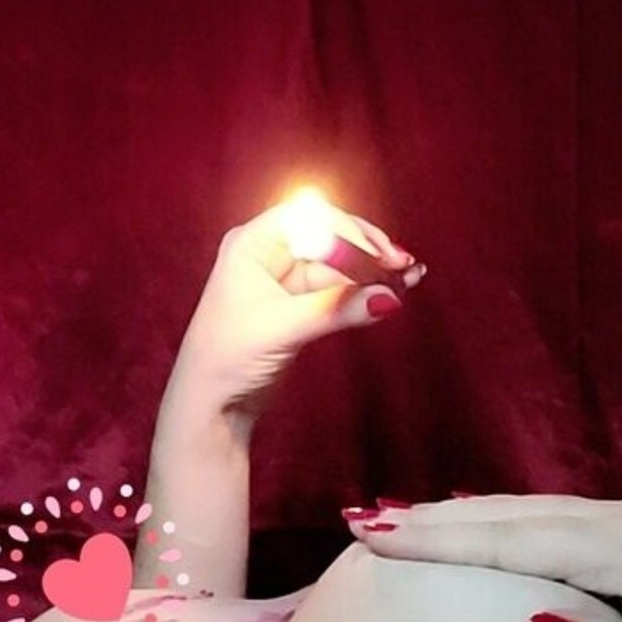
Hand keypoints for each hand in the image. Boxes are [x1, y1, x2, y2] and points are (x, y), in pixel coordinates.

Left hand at [175, 200, 424, 419]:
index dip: (347, 231)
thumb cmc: (226, 359)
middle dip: (368, 250)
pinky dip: (366, 291)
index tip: (380, 254)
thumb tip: (387, 298)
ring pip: (340, 265)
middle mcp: (268, 253)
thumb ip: (334, 310)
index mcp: (251, 244)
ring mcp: (285, 278)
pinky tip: (395, 292)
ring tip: (410, 280)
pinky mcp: (300, 304)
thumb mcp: (281, 329)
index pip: (308, 217)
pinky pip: (340, 289)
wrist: (211, 405)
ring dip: (374, 272)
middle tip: (403, 268)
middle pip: (330, 237)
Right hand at [347, 494, 621, 621]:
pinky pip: (551, 515)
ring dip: (465, 516)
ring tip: (405, 518)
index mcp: (621, 548)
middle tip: (360, 520)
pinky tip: (488, 523)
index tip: (366, 533)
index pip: (510, 542)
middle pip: (511, 515)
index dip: (436, 539)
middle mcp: (617, 520)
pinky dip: (504, 520)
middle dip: (435, 519)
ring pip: (529, 509)